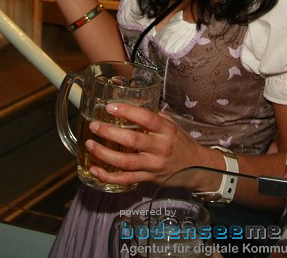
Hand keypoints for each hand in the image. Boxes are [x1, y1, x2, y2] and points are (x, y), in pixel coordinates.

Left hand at [83, 103, 209, 186]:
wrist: (196, 167)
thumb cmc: (180, 143)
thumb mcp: (171, 125)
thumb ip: (152, 118)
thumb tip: (130, 108)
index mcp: (166, 130)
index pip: (146, 118)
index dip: (127, 111)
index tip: (110, 107)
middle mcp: (160, 148)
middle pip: (132, 141)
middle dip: (109, 133)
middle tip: (94, 126)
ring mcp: (153, 165)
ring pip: (125, 162)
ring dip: (104, 154)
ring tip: (90, 145)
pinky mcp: (148, 179)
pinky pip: (125, 179)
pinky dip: (108, 176)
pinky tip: (95, 170)